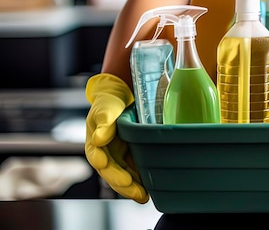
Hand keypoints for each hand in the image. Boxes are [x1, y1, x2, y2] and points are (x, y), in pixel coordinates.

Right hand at [85, 73, 148, 202]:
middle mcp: (105, 153)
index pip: (98, 158)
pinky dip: (140, 180)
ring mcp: (117, 156)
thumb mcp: (106, 107)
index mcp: (95, 142)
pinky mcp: (130, 156)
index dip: (107, 167)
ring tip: (143, 196)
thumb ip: (103, 121)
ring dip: (131, 188)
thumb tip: (99, 139)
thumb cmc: (110, 102)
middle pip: (111, 172)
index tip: (117, 173)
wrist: (121, 96)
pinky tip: (150, 187)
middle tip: (135, 190)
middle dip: (122, 184)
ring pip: (123, 175)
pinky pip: (134, 171)